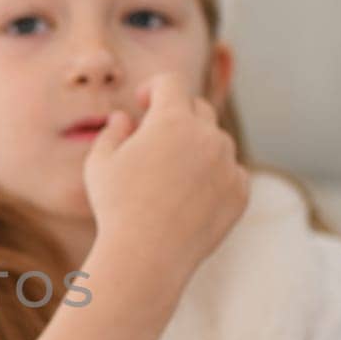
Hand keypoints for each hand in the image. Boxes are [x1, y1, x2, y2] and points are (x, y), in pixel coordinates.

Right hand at [82, 72, 248, 283]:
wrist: (147, 256)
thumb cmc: (116, 207)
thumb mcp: (100, 164)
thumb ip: (113, 132)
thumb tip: (124, 118)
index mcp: (173, 120)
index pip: (170, 83)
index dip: (154, 88)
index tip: (143, 102)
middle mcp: (208, 136)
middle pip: (198, 109)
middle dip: (178, 116)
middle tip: (156, 139)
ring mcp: (229, 164)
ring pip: (215, 142)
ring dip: (196, 148)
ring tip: (170, 176)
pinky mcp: (240, 192)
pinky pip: (230, 172)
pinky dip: (213, 177)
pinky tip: (189, 198)